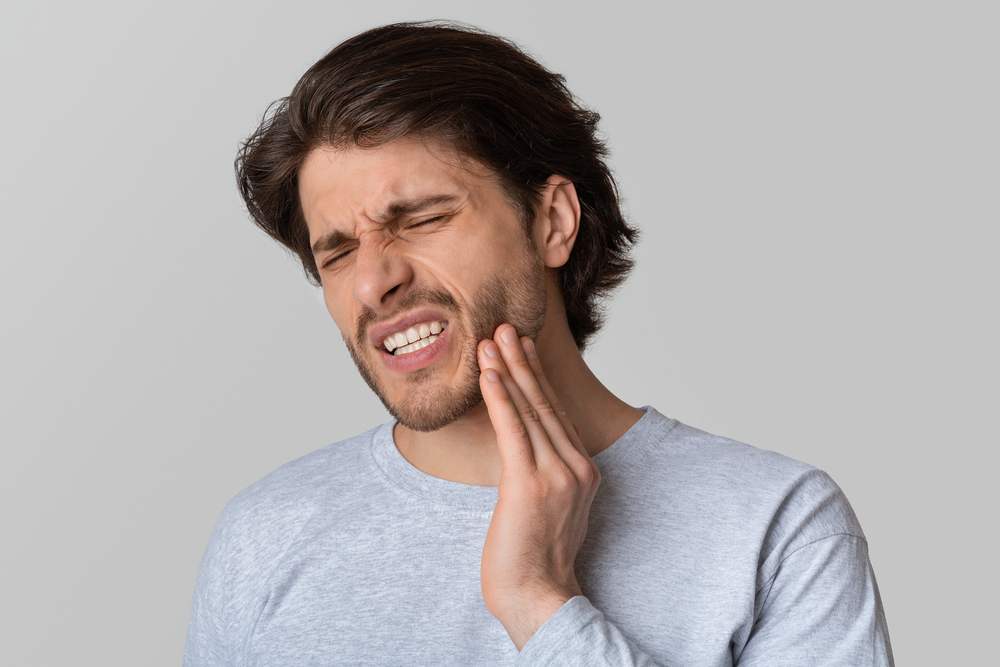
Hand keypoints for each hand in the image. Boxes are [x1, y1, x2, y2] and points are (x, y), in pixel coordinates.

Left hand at [477, 324, 600, 649]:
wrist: (538, 596)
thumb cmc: (533, 558)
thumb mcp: (547, 507)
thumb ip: (543, 474)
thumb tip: (521, 450)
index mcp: (584, 471)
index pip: (556, 413)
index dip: (537, 378)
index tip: (522, 349)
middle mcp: (576, 467)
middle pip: (546, 403)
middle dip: (523, 362)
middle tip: (506, 327)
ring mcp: (557, 475)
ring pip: (530, 410)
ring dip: (509, 370)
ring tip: (492, 339)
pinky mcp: (531, 484)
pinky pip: (513, 430)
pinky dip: (500, 396)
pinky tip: (488, 372)